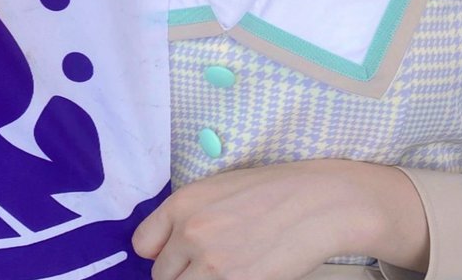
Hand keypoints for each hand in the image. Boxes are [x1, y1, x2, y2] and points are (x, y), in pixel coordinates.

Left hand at [132, 159, 428, 279]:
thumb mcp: (217, 190)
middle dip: (181, 275)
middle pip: (162, 276)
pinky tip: (242, 275)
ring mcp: (213, 263)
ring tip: (223, 272)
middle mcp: (190, 233)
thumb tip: (162, 247)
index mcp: (182, 204)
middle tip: (206, 268)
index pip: (143, 245)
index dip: (158, 254)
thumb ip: (186, 217)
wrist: (317, 202)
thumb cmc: (270, 192)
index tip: (173, 258)